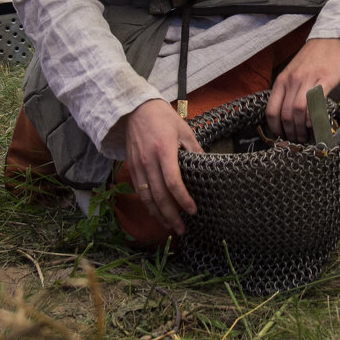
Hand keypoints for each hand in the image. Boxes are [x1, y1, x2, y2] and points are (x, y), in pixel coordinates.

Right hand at [118, 98, 201, 235]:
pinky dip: (148, 206)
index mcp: (164, 150)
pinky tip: (158, 213)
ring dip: (158, 215)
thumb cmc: (163, 119)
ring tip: (170, 227)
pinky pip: (140, 192)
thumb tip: (208, 167)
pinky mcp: (131, 168)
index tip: (193, 211)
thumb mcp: (184, 130)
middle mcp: (148, 161)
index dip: (183, 200)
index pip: (173, 182)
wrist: (136, 109)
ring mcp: (137, 166)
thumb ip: (195, 150)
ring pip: (147, 198)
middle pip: (159, 196)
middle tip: (182, 229)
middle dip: (171, 216)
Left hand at [268, 38, 339, 141]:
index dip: (275, 128)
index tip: (281, 137)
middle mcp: (291, 81)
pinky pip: (315, 101)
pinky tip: (313, 124)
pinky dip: (312, 116)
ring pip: (297, 110)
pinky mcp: (324, 79)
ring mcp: (307, 80)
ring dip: (300, 128)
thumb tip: (289, 117)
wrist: (329, 40)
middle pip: (284, 114)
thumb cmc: (311, 59)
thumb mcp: (293, 74)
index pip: (271, 110)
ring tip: (305, 137)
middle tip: (295, 141)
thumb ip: (289, 92)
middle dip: (289, 133)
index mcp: (281, 81)